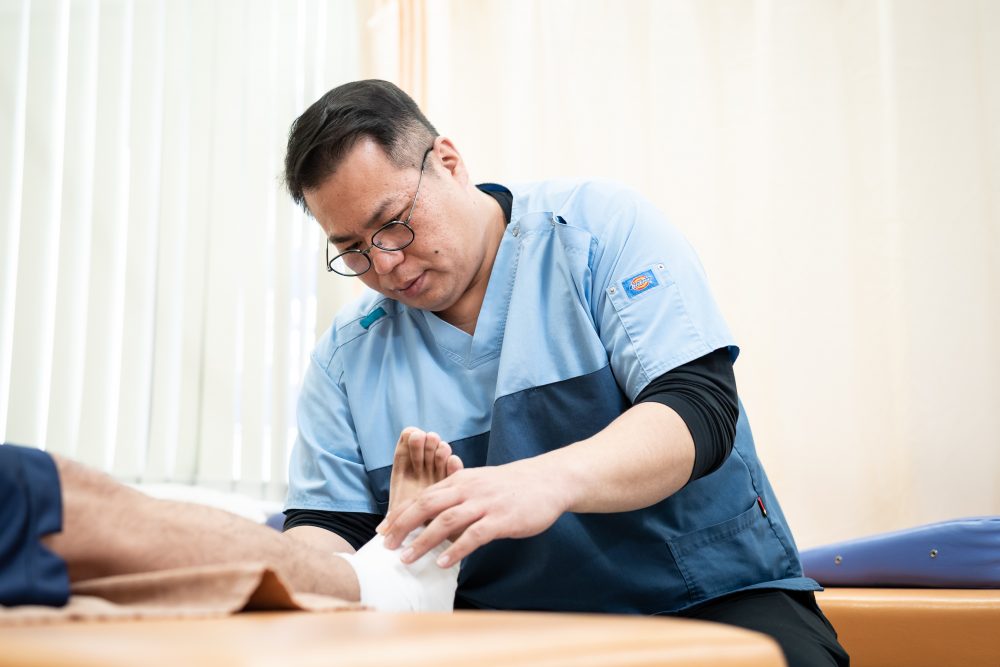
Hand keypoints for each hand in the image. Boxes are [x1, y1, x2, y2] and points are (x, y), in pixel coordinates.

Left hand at [380, 456, 569, 567]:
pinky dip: (456, 549)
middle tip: (387, 545)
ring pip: (446, 520)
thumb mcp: (480, 484)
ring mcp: (485, 503)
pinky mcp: (501, 519)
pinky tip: (443, 562)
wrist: (548, 480)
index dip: (400, 513)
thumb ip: (457, 497)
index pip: (422, 495)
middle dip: (403, 525)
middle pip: (427, 504)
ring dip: (423, 540)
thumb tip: (432, 519)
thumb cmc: (512, 486)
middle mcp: (468, 489)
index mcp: (460, 480)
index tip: (383, 529)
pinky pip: (474, 535)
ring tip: (407, 558)